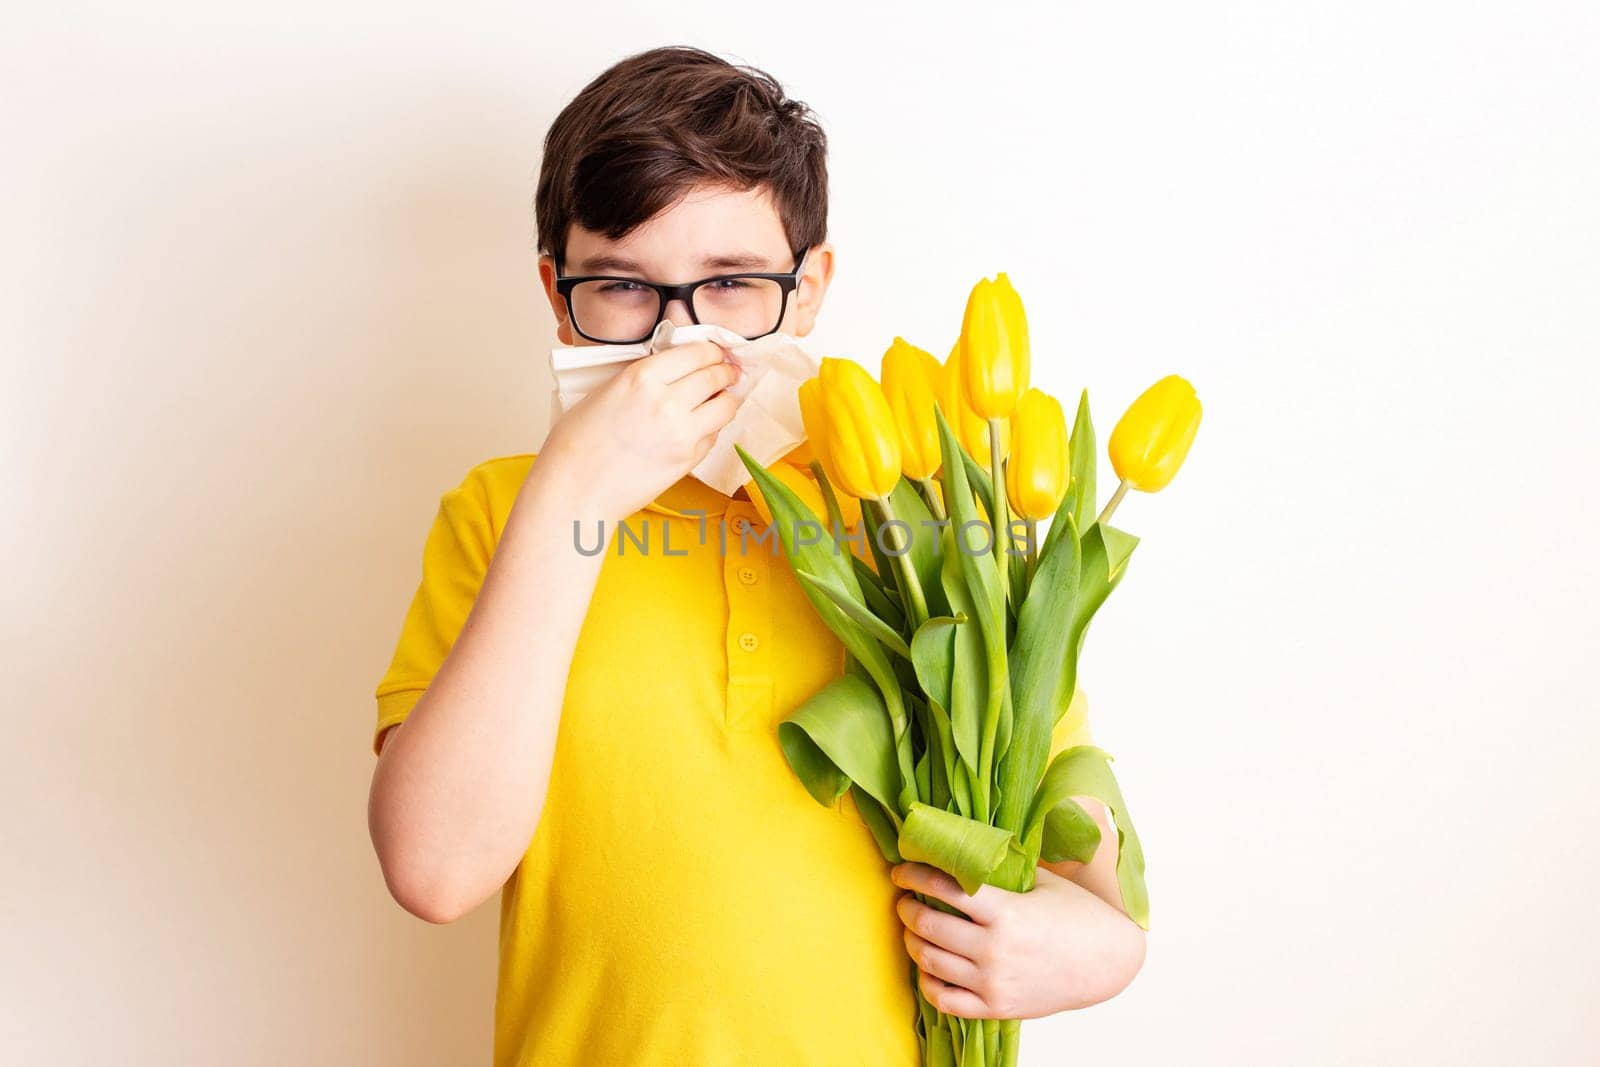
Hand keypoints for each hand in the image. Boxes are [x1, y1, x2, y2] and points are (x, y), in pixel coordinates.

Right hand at [539, 340, 741, 518]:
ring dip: (726, 399)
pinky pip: (713, 436)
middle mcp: (666, 401)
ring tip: (722, 398)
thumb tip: (672, 371)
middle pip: (715, 377)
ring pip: (725, 406)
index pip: (696, 353)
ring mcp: (681, 433)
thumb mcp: (604, 392)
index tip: (715, 353)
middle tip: (728, 371)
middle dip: (725, 372)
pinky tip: (701, 427)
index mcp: (641, 377)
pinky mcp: (686, 460)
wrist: (574, 490)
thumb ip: (641, 378)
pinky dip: (711, 429)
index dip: (712, 351)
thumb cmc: (577, 444)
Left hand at [889, 861, 1145, 1019]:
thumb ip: (1005, 868)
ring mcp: (993, 982)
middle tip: (904, 899)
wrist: (1107, 963)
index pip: (945, 889)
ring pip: (930, 961)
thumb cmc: (1079, 915)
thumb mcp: (1044, 881)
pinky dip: (927, 983)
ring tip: (912, 929)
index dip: (916, 876)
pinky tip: (927, 967)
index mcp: (1006, 912)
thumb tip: (968, 845)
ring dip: (912, 941)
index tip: (902, 871)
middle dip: (907, 908)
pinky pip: (945, 999)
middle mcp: (995, 949)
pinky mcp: (996, 1007)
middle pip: (929, 925)